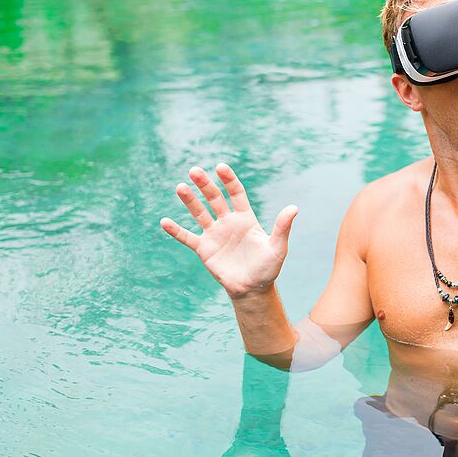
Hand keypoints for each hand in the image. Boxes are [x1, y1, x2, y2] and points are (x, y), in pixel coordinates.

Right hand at [159, 163, 297, 297]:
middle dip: (205, 185)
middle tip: (194, 171)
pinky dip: (176, 231)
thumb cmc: (268, 268)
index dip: (228, 180)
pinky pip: (187, 237)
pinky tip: (164, 222)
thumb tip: (294, 207)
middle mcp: (228, 222)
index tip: (220, 167)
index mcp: (245, 218)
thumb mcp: (277, 247)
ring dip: (189, 201)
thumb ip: (282, 227)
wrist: (253, 289)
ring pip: (199, 213)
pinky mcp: (204, 249)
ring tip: (180, 187)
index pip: (235, 193)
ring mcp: (215, 234)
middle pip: (214, 199)